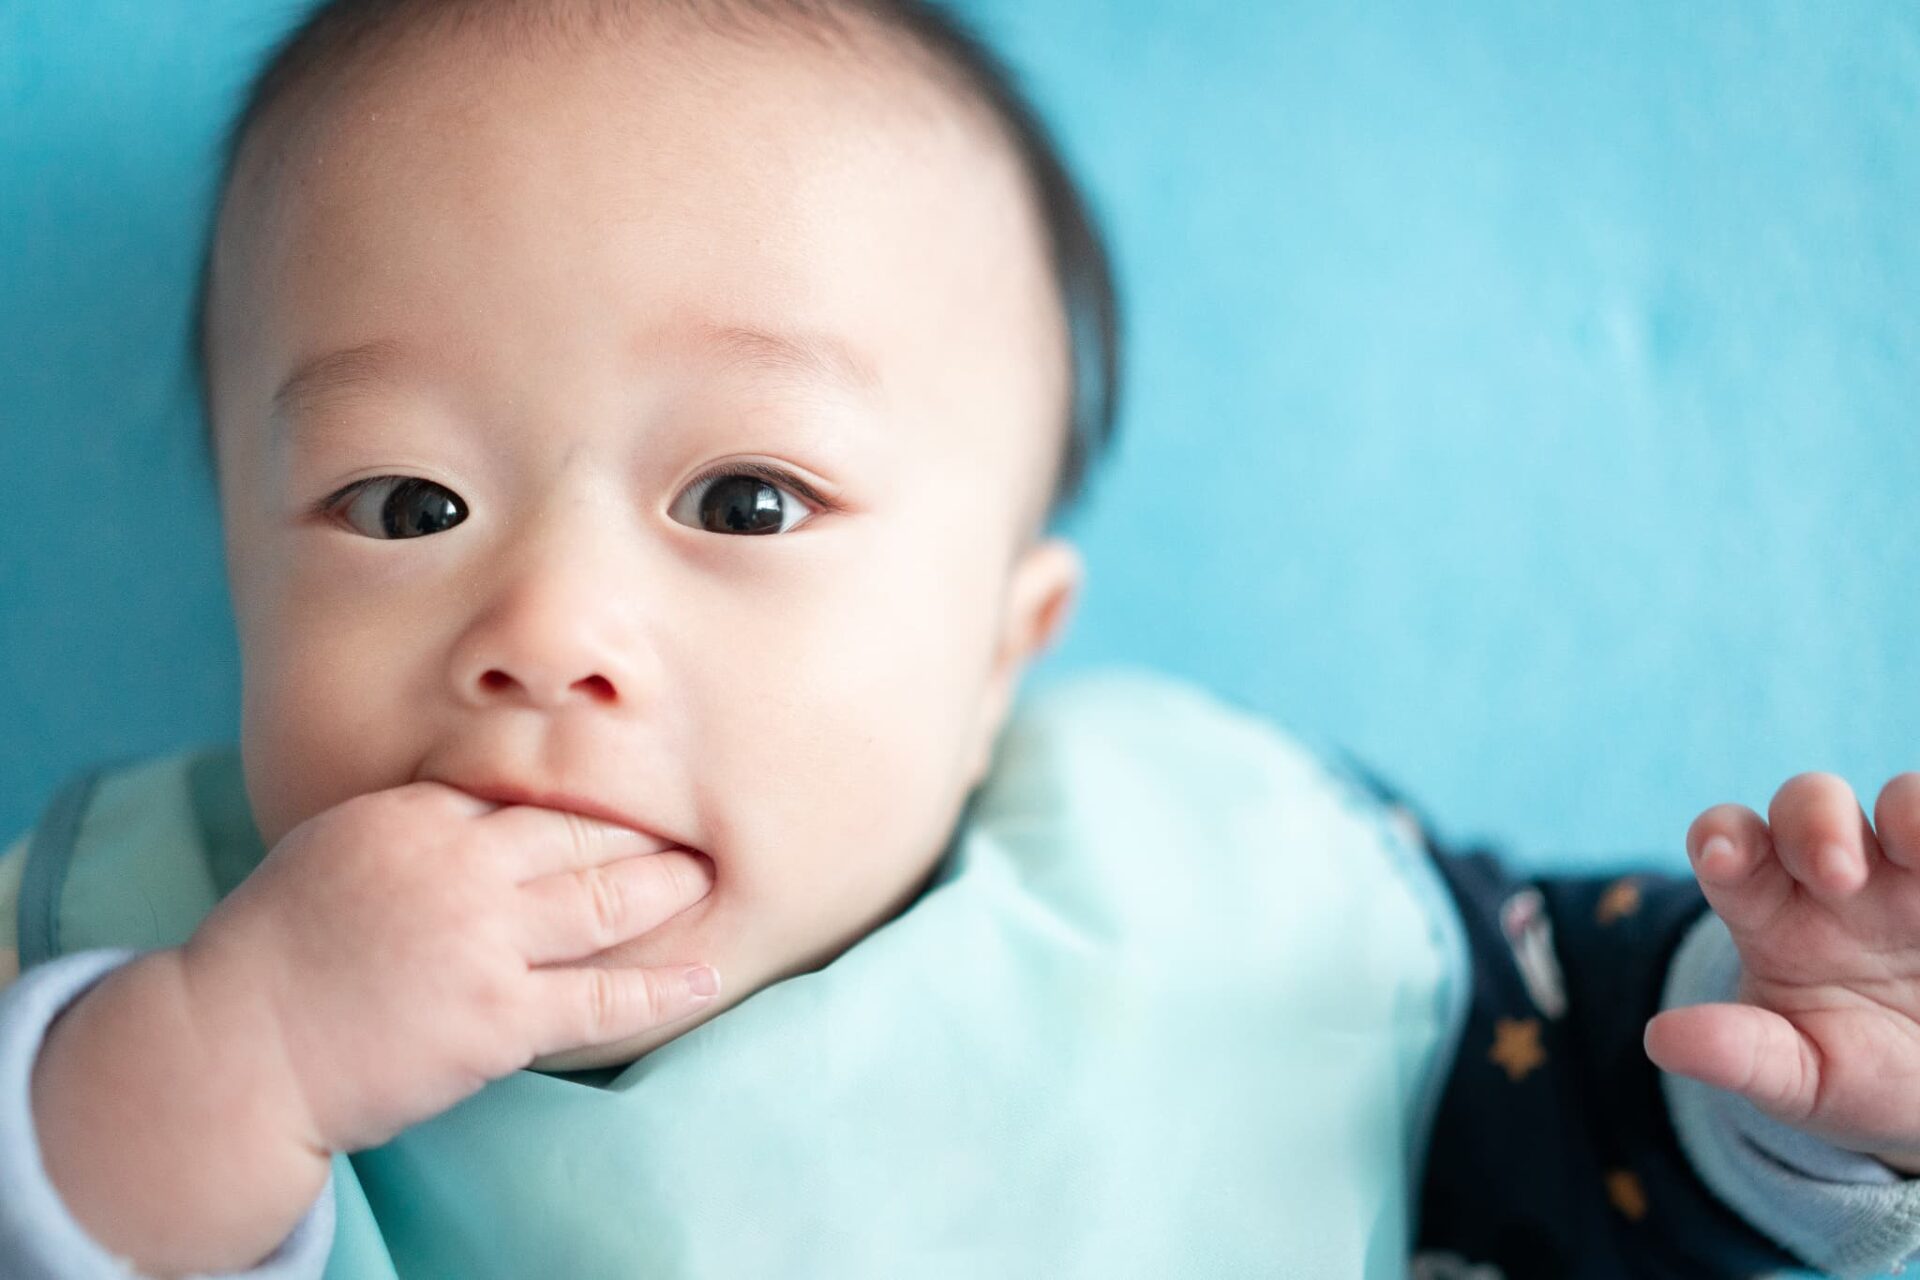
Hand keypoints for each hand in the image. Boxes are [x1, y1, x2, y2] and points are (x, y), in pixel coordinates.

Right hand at [180, 781, 718, 1155]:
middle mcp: (458, 865)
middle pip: (582, 833)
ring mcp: (484, 941)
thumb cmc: (274, 950)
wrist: (234, 1047)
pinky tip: (707, 976)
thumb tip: (483, 811)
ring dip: (668, 889)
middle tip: (697, 828)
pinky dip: (663, 988)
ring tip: (710, 879)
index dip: (585, 800)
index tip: (629, 798)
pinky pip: (601, 998)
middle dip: (646, 832)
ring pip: (606, 900)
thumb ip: (417, 824)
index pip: (524, 795)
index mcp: (416, 815)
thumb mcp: (337, 847)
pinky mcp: (498, 1018)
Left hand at [1644, 771, 1919, 1172]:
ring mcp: (1911, 874)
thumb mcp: (1798, 1079)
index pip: (1729, 848)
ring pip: (1902, 801)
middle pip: (1807, 804)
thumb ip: (1738, 1054)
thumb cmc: (1853, 1076)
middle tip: (1837, 876)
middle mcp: (1836, 875)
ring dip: (1906, 810)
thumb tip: (1659, 1040)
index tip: (1720, 860)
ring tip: (1912, 847)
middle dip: (1815, 823)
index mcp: (1771, 912)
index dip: (1720, 840)